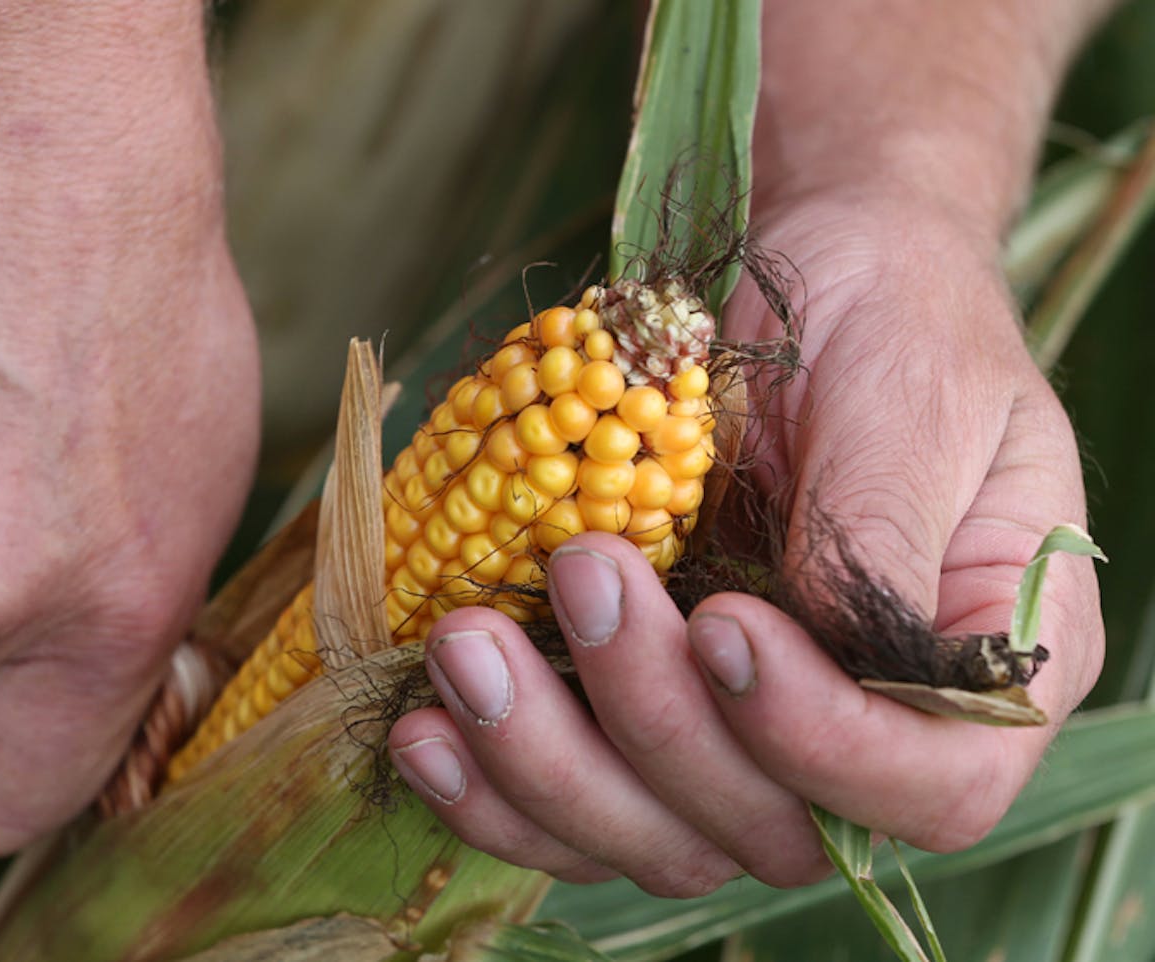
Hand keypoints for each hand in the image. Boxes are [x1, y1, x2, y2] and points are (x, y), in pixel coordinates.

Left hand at [386, 192, 1102, 894]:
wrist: (795, 279)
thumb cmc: (886, 315)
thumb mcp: (913, 394)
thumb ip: (884, 529)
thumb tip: (817, 646)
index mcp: (975, 664)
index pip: (931, 786)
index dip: (820, 744)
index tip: (724, 626)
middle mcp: (861, 729)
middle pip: (766, 827)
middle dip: (653, 727)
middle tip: (579, 575)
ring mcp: (737, 734)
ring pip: (648, 834)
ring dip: (544, 766)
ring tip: (464, 650)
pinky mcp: (633, 713)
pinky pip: (565, 801)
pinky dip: (489, 783)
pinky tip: (418, 726)